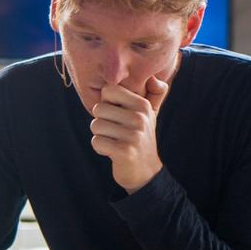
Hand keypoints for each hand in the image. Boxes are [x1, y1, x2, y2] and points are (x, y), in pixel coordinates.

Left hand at [89, 77, 168, 192]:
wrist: (145, 171)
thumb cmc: (141, 138)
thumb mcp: (150, 114)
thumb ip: (154, 94)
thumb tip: (155, 78)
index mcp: (143, 105)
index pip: (108, 90)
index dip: (106, 103)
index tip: (117, 115)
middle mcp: (140, 117)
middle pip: (98, 109)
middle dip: (101, 122)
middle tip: (116, 132)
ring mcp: (133, 134)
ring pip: (95, 125)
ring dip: (101, 136)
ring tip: (115, 141)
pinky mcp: (124, 151)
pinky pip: (96, 142)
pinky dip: (100, 148)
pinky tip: (113, 151)